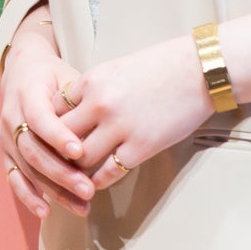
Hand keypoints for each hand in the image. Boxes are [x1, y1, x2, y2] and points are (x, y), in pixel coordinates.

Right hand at [0, 29, 96, 219]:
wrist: (23, 72)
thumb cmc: (54, 77)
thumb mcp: (68, 78)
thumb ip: (80, 101)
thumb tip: (103, 125)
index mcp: (26, 94)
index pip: (40, 118)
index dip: (58, 136)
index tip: (80, 151)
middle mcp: (10, 117)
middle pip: (33, 149)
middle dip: (61, 172)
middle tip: (88, 189)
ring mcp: (5, 137)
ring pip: (27, 168)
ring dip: (53, 190)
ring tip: (81, 205)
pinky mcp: (6, 152)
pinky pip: (14, 178)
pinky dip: (28, 196)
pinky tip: (46, 212)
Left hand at [64, 34, 215, 189]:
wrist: (200, 71)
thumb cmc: (160, 66)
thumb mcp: (116, 69)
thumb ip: (92, 89)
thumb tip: (74, 109)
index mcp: (91, 81)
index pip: (53, 111)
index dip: (50, 126)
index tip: (52, 137)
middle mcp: (100, 104)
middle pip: (61, 136)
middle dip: (56, 151)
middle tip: (55, 163)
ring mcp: (120, 127)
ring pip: (80, 158)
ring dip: (75, 170)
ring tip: (74, 176)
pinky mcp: (142, 147)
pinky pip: (108, 172)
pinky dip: (97, 181)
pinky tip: (96, 183)